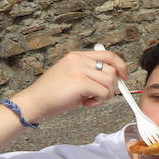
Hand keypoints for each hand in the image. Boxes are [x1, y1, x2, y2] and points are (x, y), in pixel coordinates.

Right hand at [11, 49, 125, 123]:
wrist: (34, 103)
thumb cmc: (52, 94)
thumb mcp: (72, 77)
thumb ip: (90, 73)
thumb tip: (115, 78)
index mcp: (76, 56)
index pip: (108, 55)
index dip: (121, 66)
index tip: (124, 77)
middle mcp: (78, 59)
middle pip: (112, 70)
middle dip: (111, 86)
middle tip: (99, 96)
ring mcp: (78, 69)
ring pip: (110, 82)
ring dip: (104, 95)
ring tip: (89, 99)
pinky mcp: (80, 81)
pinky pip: (104, 92)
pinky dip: (99, 101)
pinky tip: (85, 103)